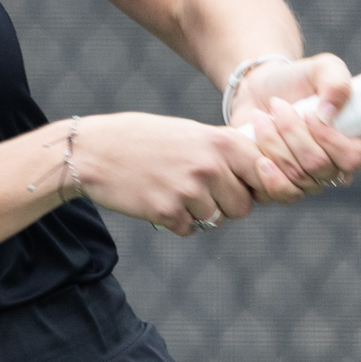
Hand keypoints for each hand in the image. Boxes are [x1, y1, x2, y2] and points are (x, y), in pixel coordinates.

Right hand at [70, 112, 269, 236]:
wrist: (95, 150)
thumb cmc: (144, 138)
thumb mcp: (191, 132)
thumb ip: (224, 150)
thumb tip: (262, 173)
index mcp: (222, 142)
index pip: (265, 174)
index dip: (257, 185)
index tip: (244, 187)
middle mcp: (211, 166)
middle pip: (243, 206)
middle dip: (226, 205)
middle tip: (201, 192)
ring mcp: (190, 191)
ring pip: (216, 220)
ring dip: (199, 213)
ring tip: (174, 191)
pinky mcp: (168, 212)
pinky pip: (189, 229)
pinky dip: (177, 221)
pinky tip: (158, 200)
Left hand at [229, 55, 360, 202]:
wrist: (261, 91)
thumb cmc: (299, 79)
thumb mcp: (323, 67)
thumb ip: (337, 83)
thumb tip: (328, 114)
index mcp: (354, 144)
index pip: (354, 158)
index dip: (330, 139)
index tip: (309, 113)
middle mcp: (333, 170)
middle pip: (317, 166)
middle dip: (292, 132)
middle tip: (277, 105)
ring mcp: (307, 184)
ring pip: (295, 178)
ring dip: (273, 144)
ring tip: (261, 118)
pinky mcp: (279, 190)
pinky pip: (276, 194)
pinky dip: (263, 171)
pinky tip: (256, 151)